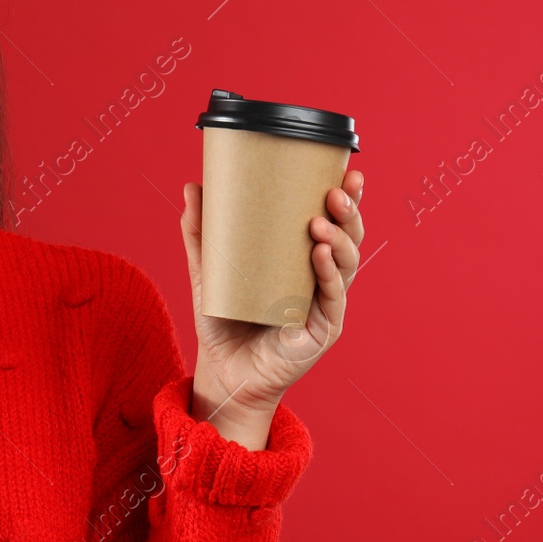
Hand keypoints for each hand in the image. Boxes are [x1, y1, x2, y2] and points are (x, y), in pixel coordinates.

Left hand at [180, 170, 364, 440]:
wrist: (222, 372)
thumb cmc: (223, 320)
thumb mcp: (209, 270)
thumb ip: (201, 233)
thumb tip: (192, 186)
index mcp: (303, 259)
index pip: (333, 220)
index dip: (346, 196)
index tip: (346, 169)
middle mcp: (321, 278)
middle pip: (349, 237)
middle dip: (350, 211)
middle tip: (337, 189)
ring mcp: (325, 303)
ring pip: (347, 264)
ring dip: (340, 238)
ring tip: (320, 221)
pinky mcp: (322, 329)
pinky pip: (332, 297)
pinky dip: (329, 273)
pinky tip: (320, 254)